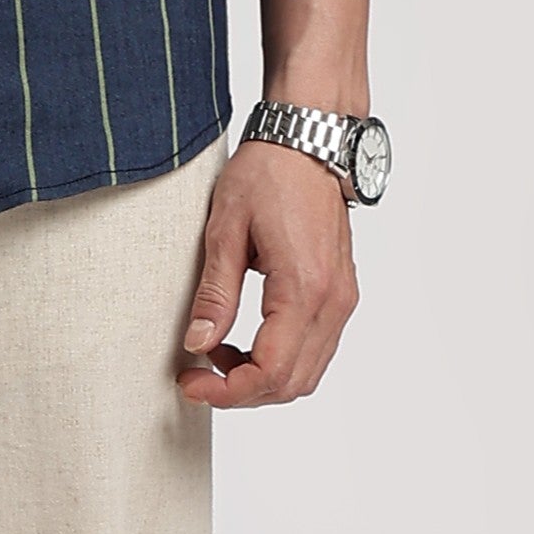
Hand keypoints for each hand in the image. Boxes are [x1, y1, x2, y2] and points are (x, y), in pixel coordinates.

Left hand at [176, 138, 359, 406]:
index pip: (270, 371)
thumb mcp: (226, 228)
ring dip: (262, 377)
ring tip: (217, 352)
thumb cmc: (268, 173)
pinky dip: (281, 358)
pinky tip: (246, 338)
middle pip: (292, 383)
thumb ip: (216, 292)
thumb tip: (198, 344)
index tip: (191, 383)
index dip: (228, 391)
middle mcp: (333, 302)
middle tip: (197, 375)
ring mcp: (342, 299)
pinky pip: (316, 347)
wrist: (307, 142)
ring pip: (308, 372)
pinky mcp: (341, 292)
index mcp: (303, 288)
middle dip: (242, 391)